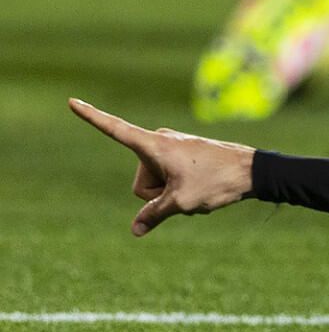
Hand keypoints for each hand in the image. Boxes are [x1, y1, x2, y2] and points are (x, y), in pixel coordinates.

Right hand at [69, 99, 255, 236]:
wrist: (253, 171)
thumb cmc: (217, 182)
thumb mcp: (182, 203)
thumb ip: (154, 215)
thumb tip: (136, 230)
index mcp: (153, 145)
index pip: (114, 129)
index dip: (91, 117)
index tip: (71, 101)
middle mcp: (158, 140)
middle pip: (142, 183)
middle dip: (160, 195)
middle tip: (189, 189)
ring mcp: (170, 147)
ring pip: (157, 185)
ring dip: (174, 195)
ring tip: (199, 187)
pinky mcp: (181, 154)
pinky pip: (170, 181)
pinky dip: (183, 191)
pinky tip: (205, 188)